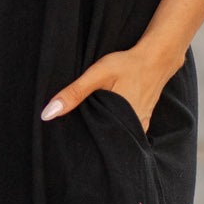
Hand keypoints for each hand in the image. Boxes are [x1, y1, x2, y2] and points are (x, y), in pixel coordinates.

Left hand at [40, 47, 171, 134]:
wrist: (156, 58)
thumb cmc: (127, 65)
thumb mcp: (97, 74)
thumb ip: (74, 93)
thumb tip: (48, 114)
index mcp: (121, 122)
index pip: (97, 144)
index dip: (83, 145)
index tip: (70, 145)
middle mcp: (133, 129)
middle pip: (107, 142)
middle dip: (92, 141)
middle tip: (75, 140)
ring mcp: (140, 126)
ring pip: (116, 137)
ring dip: (104, 134)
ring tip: (88, 130)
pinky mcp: (143, 121)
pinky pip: (126, 131)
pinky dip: (115, 128)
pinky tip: (105, 121)